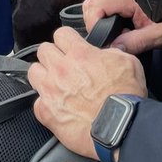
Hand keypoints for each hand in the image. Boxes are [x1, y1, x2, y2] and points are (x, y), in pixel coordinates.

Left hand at [27, 27, 146, 158]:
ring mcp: (51, 91)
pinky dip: (45, 104)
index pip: (61, 34)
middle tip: (63, 65)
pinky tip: (57, 107)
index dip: (67, 40)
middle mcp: (61, 69)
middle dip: (53, 55)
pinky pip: (36, 102)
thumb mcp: (128, 62)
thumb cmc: (126, 98)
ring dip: (43, 75)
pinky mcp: (46, 112)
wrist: (120, 127)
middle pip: (43, 50)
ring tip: (55, 84)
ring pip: (33, 72)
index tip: (71, 46)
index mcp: (80, 54)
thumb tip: (106, 53)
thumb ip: (111, 52)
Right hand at [82, 0, 161, 55]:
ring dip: (98, 20)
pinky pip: (100, 2)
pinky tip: (118, 22)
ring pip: (92, 3)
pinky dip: (103, 15)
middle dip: (95, 25)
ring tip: (118, 30)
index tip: (107, 40)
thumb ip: (136, 42)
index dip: (95, 27)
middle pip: (90, 6)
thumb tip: (113, 48)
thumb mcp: (159, 34)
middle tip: (113, 37)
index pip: (94, 8)